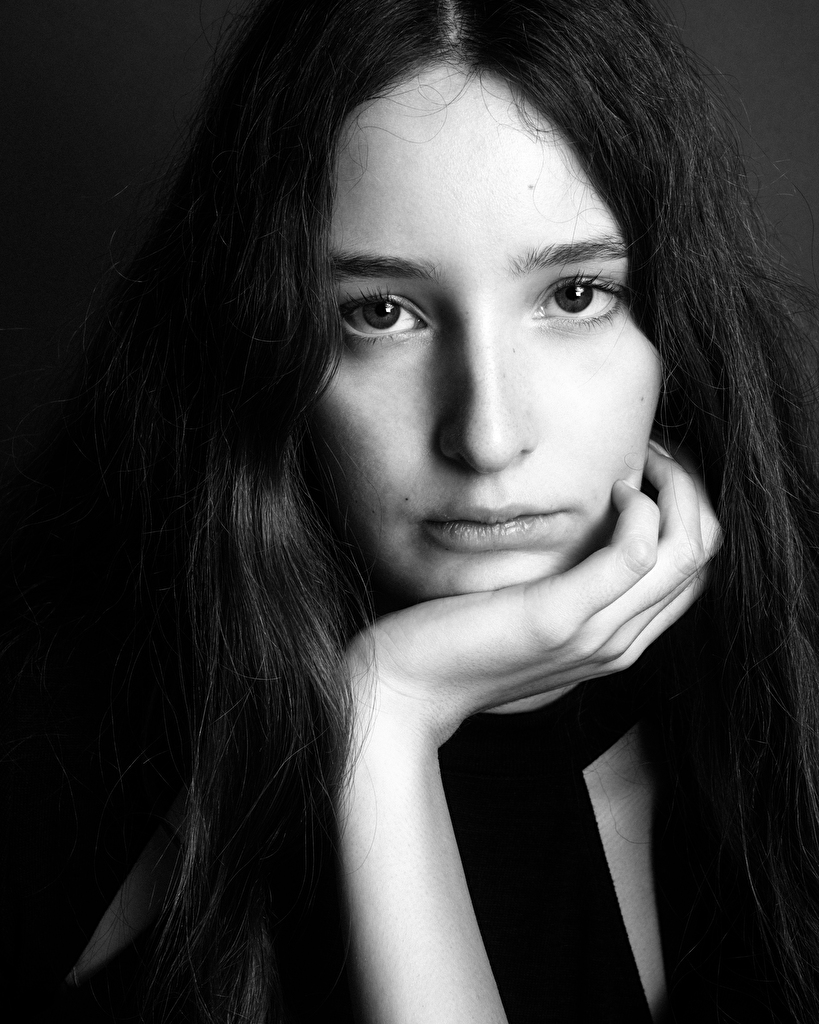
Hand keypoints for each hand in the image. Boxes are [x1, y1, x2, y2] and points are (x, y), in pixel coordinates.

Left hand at [346, 442, 720, 747]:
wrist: (406, 687)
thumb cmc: (457, 639)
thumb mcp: (526, 612)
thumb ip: (565, 587)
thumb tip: (579, 533)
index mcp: (617, 640)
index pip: (695, 570)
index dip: (688, 509)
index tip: (652, 469)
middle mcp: (620, 643)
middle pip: (702, 555)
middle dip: (690, 489)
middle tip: (652, 452)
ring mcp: (595, 634)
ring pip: (686, 552)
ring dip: (674, 490)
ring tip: (639, 459)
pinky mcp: (560, 618)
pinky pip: (635, 555)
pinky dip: (639, 512)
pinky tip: (610, 490)